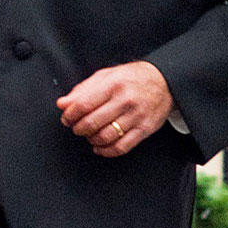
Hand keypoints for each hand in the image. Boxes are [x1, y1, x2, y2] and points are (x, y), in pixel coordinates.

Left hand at [58, 61, 173, 157]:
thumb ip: (83, 90)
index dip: (70, 115)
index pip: (84, 104)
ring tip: (89, 135)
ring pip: (105, 137)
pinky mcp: (144, 129)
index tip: (66, 119)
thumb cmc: (132, 78)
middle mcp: (125, 100)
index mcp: (113, 84)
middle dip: (79, 129)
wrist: (164, 81)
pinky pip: (121, 147)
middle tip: (77, 128)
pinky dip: (106, 151)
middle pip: (92, 123)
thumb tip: (63, 104)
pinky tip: (100, 147)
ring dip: (91, 140)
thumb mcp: (106, 76)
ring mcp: (136, 116)